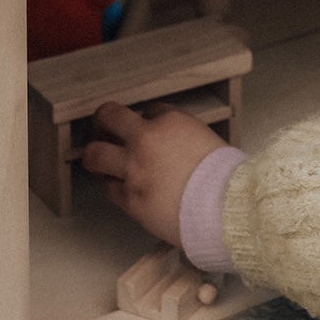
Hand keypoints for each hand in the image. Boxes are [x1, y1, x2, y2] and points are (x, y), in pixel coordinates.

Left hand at [82, 102, 226, 246]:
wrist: (225, 209)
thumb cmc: (225, 179)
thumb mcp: (207, 141)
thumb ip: (183, 136)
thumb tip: (170, 142)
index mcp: (171, 121)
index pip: (150, 110)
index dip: (148, 120)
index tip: (148, 128)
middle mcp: (146, 140)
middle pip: (108, 116)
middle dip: (103, 120)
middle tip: (104, 126)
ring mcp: (134, 169)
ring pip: (94, 154)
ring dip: (96, 155)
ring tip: (98, 158)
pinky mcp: (129, 198)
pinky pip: (107, 189)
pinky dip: (111, 185)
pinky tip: (114, 184)